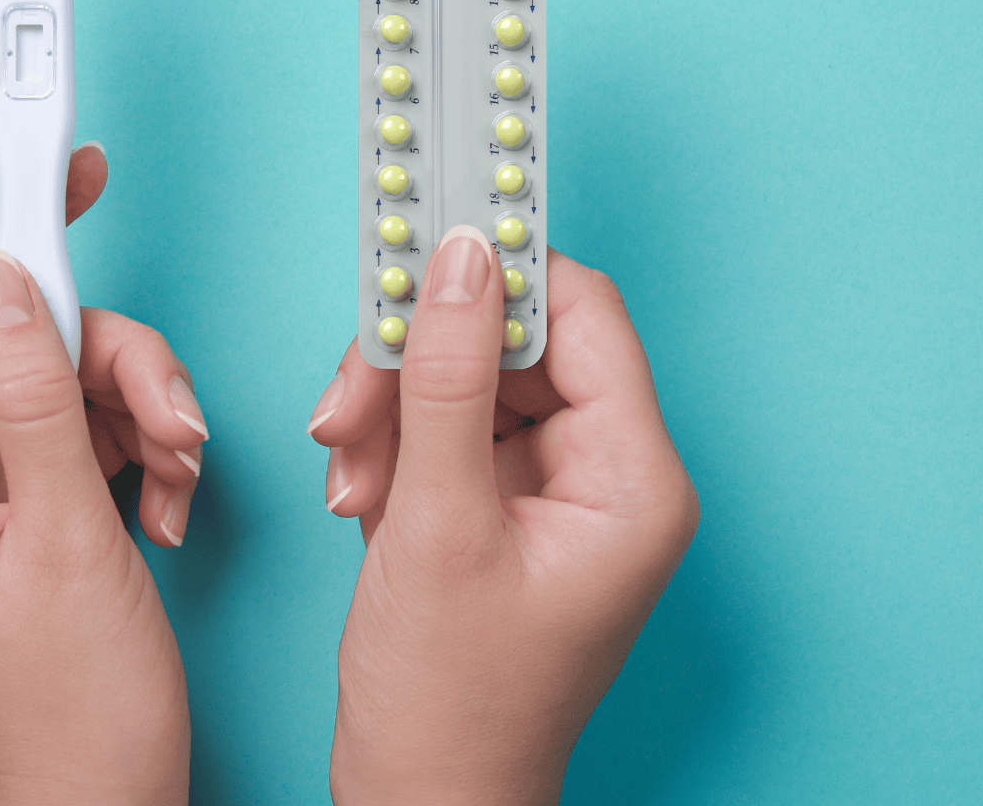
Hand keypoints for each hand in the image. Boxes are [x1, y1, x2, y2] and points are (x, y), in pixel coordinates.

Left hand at [0, 145, 206, 804]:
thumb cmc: (72, 710)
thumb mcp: (68, 535)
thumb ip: (38, 394)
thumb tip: (9, 275)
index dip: (9, 233)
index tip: (64, 168)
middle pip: (23, 341)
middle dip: (115, 362)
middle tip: (173, 414)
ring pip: (68, 380)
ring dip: (143, 411)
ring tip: (180, 479)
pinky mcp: (29, 508)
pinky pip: (87, 430)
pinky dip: (143, 450)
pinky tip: (169, 504)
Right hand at [308, 227, 698, 804]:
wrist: (423, 801)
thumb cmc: (449, 701)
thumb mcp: (435, 522)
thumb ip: (449, 378)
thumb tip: (460, 259)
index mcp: (633, 480)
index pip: (580, 316)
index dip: (501, 271)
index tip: (422, 235)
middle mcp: (608, 476)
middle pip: (515, 344)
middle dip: (421, 366)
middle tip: (350, 405)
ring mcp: (557, 492)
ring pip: (472, 381)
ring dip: (395, 413)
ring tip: (350, 479)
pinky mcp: (507, 507)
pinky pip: (452, 429)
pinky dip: (395, 448)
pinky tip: (360, 495)